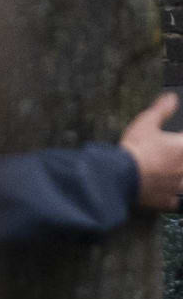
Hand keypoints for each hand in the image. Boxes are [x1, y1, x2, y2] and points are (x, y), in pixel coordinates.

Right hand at [125, 92, 182, 211]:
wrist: (121, 176)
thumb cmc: (135, 149)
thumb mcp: (146, 123)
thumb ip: (162, 110)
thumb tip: (172, 97)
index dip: (180, 141)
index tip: (177, 141)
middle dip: (180, 158)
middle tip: (171, 157)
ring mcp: (179, 185)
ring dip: (179, 176)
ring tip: (172, 173)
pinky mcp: (169, 200)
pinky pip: (177, 200)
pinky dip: (173, 196)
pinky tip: (168, 192)